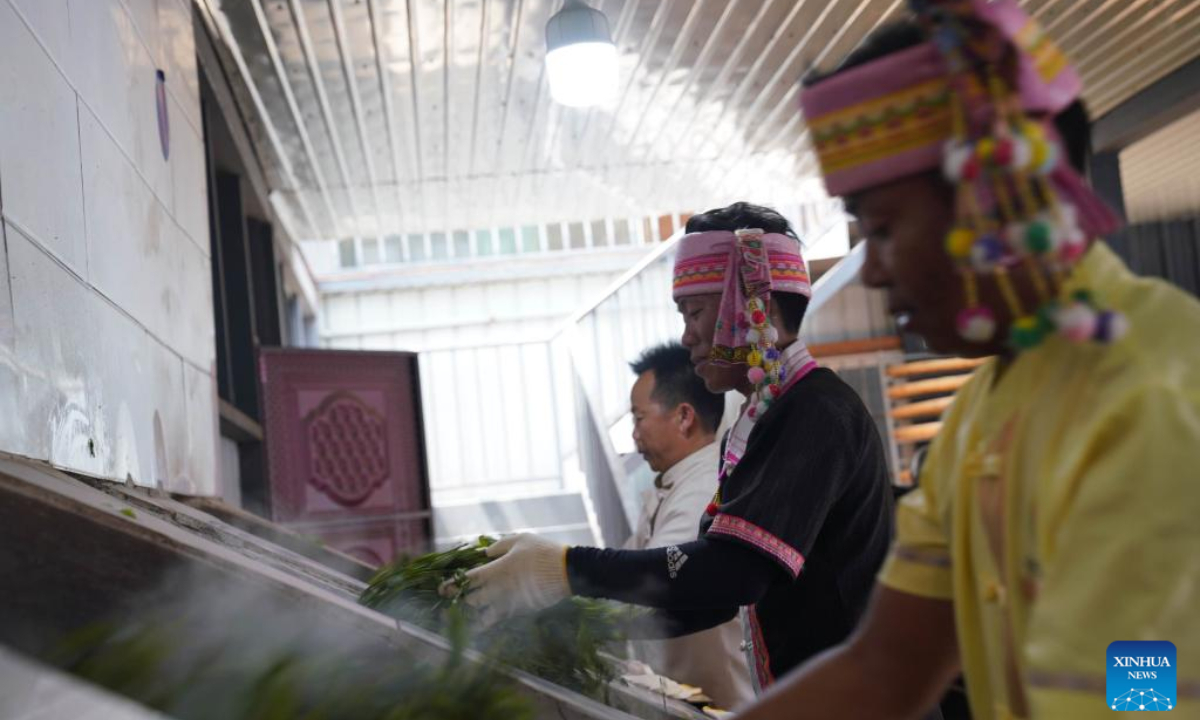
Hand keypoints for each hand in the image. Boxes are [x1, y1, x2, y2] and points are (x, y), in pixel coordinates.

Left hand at [440, 534, 569, 627]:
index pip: (466, 580)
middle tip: (449, 604)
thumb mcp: (520, 540)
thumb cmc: (543, 552)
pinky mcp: (519, 612)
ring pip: (482, 617)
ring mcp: (509, 603)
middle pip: (470, 601)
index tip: (441, 589)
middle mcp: (499, 589)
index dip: (451, 585)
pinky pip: (498, 620)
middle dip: (458, 603)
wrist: (566, 572)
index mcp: (496, 570)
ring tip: (461, 619)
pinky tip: (482, 623)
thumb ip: (500, 546)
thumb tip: (485, 552)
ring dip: (470, 618)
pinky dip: (488, 623)